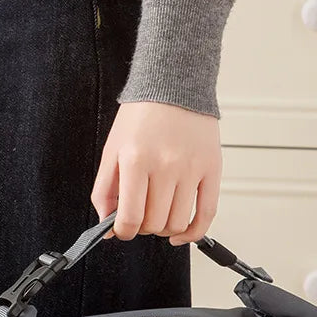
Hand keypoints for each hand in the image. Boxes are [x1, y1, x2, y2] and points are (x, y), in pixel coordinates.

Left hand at [89, 100, 221, 245]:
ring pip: (177, 223)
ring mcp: (191, 168)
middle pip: (154, 223)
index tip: (123, 229)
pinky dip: (194, 232)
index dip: (124, 232)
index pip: (130, 217)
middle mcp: (165, 165)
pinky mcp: (212, 168)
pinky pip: (207, 214)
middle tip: (141, 216)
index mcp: (136, 160)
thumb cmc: (142, 116)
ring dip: (164, 229)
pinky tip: (181, 233)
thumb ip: (104, 191)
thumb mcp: (112, 150)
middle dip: (143, 228)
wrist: (174, 84)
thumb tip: (108, 226)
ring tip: (159, 216)